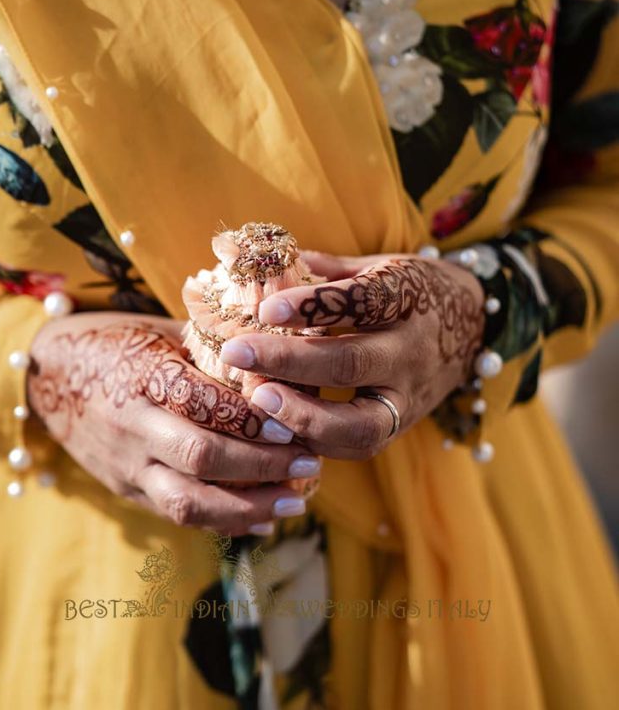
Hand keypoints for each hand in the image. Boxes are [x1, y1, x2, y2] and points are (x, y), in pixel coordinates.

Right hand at [27, 312, 318, 534]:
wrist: (48, 375)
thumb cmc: (119, 343)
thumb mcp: (161, 332)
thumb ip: (212, 349)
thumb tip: (285, 359)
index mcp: (143, 376)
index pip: (204, 405)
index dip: (252, 420)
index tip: (294, 424)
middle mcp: (133, 425)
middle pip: (201, 458)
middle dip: (262, 466)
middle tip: (310, 464)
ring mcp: (127, 465)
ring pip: (189, 502)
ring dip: (248, 508)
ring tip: (294, 503)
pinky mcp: (127, 490)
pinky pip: (178, 516)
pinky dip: (225, 524)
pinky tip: (264, 521)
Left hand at [219, 252, 484, 458]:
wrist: (474, 326)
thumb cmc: (411, 290)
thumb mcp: (378, 266)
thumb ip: (325, 270)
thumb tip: (259, 261)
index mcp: (406, 298)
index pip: (363, 302)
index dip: (312, 305)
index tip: (266, 308)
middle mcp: (411, 351)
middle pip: (352, 364)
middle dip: (289, 363)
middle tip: (236, 354)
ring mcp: (408, 397)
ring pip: (360, 424)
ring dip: (303, 417)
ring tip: (256, 400)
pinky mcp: (401, 428)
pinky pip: (357, 447)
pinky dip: (315, 441)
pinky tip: (276, 426)